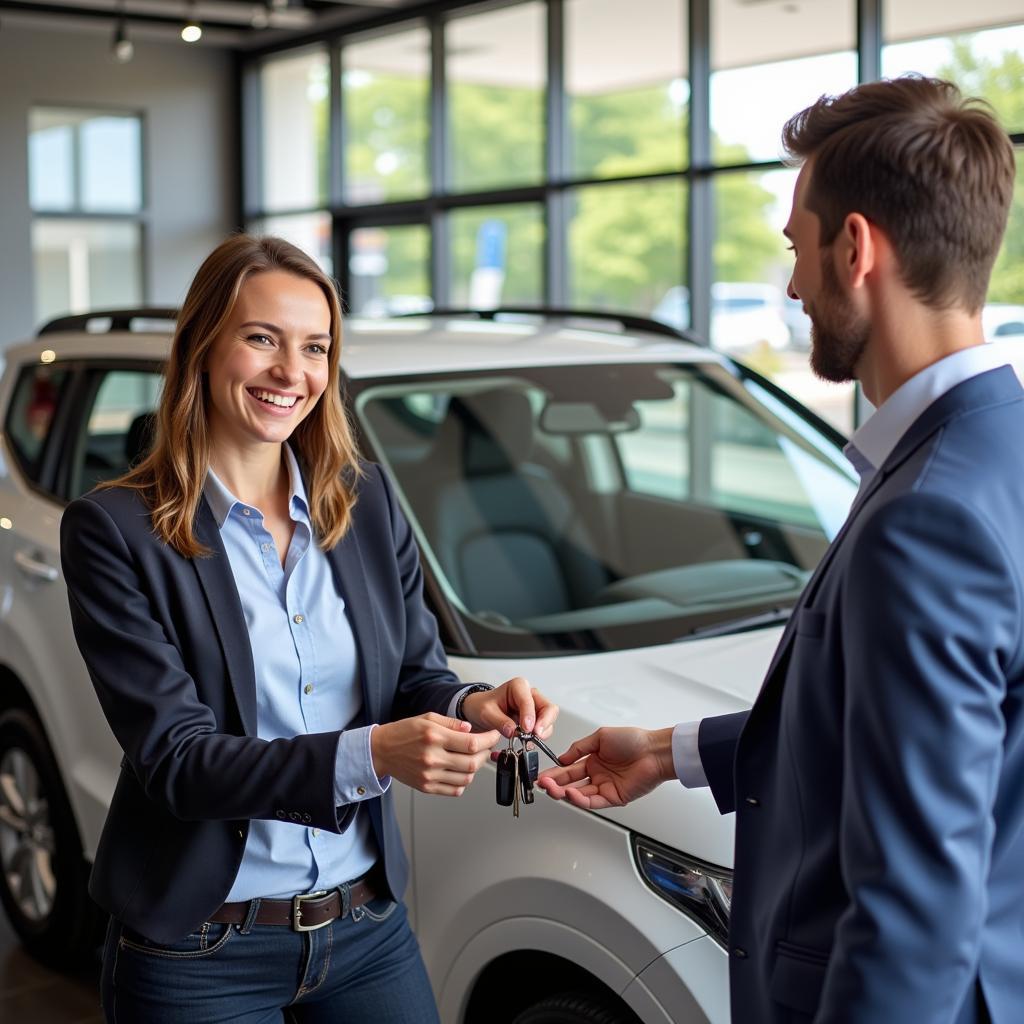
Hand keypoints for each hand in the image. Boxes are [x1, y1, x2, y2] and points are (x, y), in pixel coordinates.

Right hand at [371, 713, 499, 796]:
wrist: (381, 751)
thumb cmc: (403, 732)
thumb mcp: (427, 718)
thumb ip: (452, 723)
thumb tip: (471, 729)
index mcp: (434, 737)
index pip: (471, 743)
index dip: (489, 739)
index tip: (495, 735)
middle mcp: (432, 758)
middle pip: (472, 762)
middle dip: (486, 753)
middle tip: (488, 746)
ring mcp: (430, 775)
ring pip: (466, 778)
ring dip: (476, 768)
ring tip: (474, 757)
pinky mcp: (427, 787)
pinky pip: (455, 789)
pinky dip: (464, 781)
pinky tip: (461, 770)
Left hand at [460, 677, 558, 739]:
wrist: (479, 711)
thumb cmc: (483, 706)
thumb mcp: (485, 713)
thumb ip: (499, 721)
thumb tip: (512, 731)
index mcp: (517, 686)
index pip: (528, 700)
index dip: (529, 715)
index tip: (526, 729)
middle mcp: (529, 694)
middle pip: (547, 707)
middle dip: (544, 722)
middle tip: (537, 735)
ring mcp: (534, 706)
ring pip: (549, 717)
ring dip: (543, 730)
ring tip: (531, 740)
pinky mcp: (534, 718)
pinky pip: (544, 726)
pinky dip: (539, 735)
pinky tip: (530, 740)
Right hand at [536, 727, 675, 808]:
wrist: (653, 751)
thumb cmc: (633, 740)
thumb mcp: (600, 737)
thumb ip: (579, 748)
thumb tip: (562, 758)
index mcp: (592, 761)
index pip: (568, 770)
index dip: (554, 774)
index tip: (542, 776)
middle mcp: (597, 775)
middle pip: (570, 784)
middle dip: (555, 785)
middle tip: (543, 785)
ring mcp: (605, 787)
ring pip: (579, 795)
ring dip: (564, 793)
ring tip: (553, 789)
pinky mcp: (614, 798)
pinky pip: (593, 801)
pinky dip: (580, 799)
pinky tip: (571, 793)